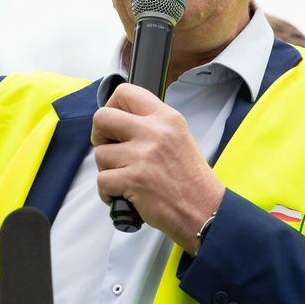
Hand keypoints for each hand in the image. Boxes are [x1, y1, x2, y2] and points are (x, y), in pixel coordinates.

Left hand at [91, 83, 224, 253]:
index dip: (111, 107)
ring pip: (100, 154)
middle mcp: (155, 132)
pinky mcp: (134, 179)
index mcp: (166, 118)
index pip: (125, 92)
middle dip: (99, 135)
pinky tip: (123, 195)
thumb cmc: (191, 180)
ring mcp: (143, 155)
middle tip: (110, 149)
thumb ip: (151, 126)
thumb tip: (118, 123)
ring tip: (126, 178)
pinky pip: (102, 180)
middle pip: (102, 117)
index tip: (113, 125)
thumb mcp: (178, 137)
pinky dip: (107, 192)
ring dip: (107, 169)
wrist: (206, 211)